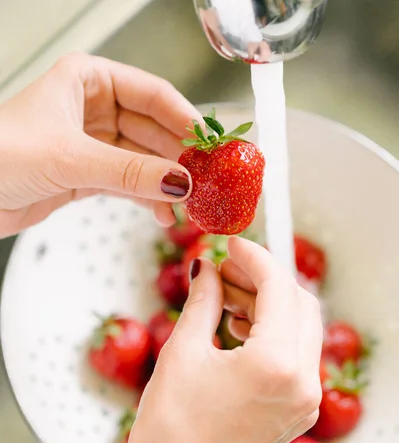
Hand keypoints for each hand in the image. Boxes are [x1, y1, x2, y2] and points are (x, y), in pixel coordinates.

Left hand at [0, 53, 199, 237]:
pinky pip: (129, 183)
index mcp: (89, 80)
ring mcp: (93, 143)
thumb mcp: (71, 158)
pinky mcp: (88, 175)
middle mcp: (94, 108)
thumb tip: (180, 182)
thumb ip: (129, 171)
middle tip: (206, 181)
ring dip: (166, 182)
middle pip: (154, 129)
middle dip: (180, 157)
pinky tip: (163, 212)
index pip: (153, 95)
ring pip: (144, 159)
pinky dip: (147, 198)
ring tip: (189, 203)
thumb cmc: (0, 155)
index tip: (211, 146)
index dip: (186, 120)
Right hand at [129, 237, 322, 442]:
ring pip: (301, 329)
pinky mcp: (298, 411)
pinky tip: (240, 327)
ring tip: (227, 298)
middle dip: (264, 280)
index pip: (278, 288)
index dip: (254, 258)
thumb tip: (205, 270)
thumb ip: (202, 301)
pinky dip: (274, 334)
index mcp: (275, 364)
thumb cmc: (172, 427)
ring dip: (269, 305)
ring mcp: (304, 399)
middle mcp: (301, 382)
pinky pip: (296, 357)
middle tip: (227, 269)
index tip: (232, 245)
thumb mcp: (184, 352)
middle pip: (299, 304)